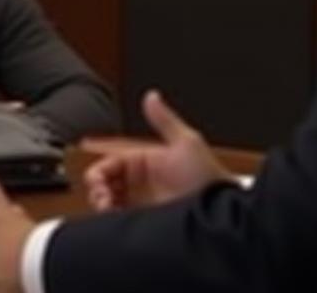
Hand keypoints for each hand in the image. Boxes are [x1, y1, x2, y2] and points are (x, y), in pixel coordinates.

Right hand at [81, 89, 230, 210]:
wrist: (219, 213)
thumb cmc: (209, 178)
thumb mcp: (187, 143)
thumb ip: (165, 119)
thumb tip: (152, 96)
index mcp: (144, 161)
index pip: (109, 163)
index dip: (99, 171)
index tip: (97, 181)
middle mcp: (141, 182)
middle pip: (105, 183)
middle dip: (97, 189)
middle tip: (102, 196)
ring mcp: (142, 202)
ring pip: (108, 201)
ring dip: (101, 203)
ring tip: (108, 207)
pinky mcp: (145, 221)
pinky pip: (119, 218)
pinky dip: (111, 218)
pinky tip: (114, 217)